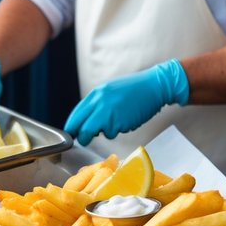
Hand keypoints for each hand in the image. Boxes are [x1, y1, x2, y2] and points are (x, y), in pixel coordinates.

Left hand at [63, 59, 188, 145]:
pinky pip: (112, 133)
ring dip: (104, 132)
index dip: (72, 127)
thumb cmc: (133, 89)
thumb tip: (85, 120)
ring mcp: (110, 113)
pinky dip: (117, 130)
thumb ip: (97, 104)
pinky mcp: (121, 122)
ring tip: (116, 121)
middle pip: (82, 128)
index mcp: (95, 94)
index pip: (76, 115)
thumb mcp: (109, 91)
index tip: (72, 134)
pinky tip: (125, 119)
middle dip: (82, 137)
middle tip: (85, 139)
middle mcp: (99, 103)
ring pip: (97, 132)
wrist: (154, 86)